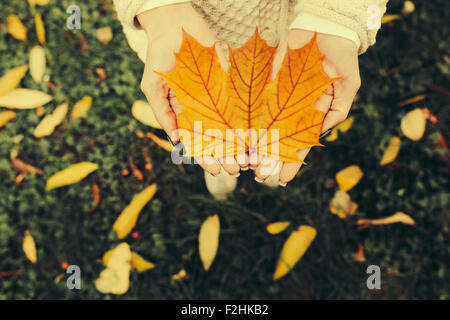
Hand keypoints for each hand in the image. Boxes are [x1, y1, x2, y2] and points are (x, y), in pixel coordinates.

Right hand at [138, 3, 239, 175]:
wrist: (176, 24)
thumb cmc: (159, 56)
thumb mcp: (152, 87)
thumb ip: (163, 114)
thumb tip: (175, 141)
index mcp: (183, 113)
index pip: (195, 142)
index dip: (205, 157)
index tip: (215, 171)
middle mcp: (202, 109)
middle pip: (216, 138)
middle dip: (225, 155)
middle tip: (237, 169)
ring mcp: (217, 98)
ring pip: (230, 126)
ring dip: (238, 143)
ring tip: (248, 159)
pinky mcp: (230, 85)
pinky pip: (240, 106)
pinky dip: (247, 122)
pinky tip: (256, 135)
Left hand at [253, 29, 360, 184]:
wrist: (324, 26)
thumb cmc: (340, 57)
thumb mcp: (347, 86)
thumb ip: (337, 111)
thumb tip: (319, 135)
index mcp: (311, 115)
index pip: (300, 144)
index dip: (292, 162)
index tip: (283, 179)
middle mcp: (291, 110)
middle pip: (278, 139)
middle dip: (269, 158)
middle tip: (259, 176)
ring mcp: (276, 98)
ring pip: (262, 125)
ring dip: (254, 144)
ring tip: (246, 163)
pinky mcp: (264, 84)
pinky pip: (252, 104)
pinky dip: (244, 119)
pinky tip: (237, 135)